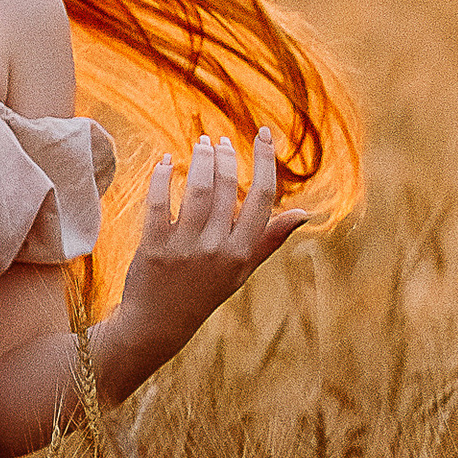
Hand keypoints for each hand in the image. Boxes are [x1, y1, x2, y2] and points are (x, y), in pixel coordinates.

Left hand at [113, 126, 305, 363]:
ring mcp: (184, 248)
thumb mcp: (242, 270)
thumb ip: (270, 240)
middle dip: (224, 155)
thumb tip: (304, 214)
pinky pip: (159, 201)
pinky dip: (163, 175)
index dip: (264, 161)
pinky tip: (166, 161)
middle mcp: (216, 249)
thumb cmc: (204, 292)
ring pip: (197, 188)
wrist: (159, 323)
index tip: (264, 133)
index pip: (261, 198)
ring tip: (200, 144)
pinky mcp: (154, 247)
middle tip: (219, 140)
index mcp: (242, 252)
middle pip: (226, 187)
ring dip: (199, 158)